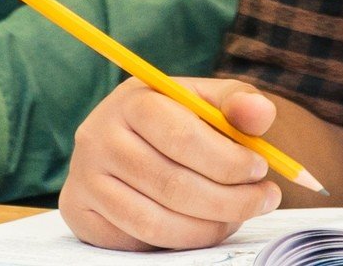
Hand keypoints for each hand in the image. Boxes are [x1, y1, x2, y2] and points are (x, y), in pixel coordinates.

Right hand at [61, 77, 284, 250]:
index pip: (181, 136)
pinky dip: (178, 241)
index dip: (227, 160)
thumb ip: (239, 103)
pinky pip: (136, 241)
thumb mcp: (207, 102)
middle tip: (264, 200)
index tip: (261, 170)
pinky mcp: (79, 212)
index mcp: (133, 100)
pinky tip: (201, 226)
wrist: (130, 140)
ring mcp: (85, 177)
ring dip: (208, 227)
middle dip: (229, 200)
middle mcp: (99, 136)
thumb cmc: (179, 121)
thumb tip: (261, 112)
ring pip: (155, 222)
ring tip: (237, 217)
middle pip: (171, 185)